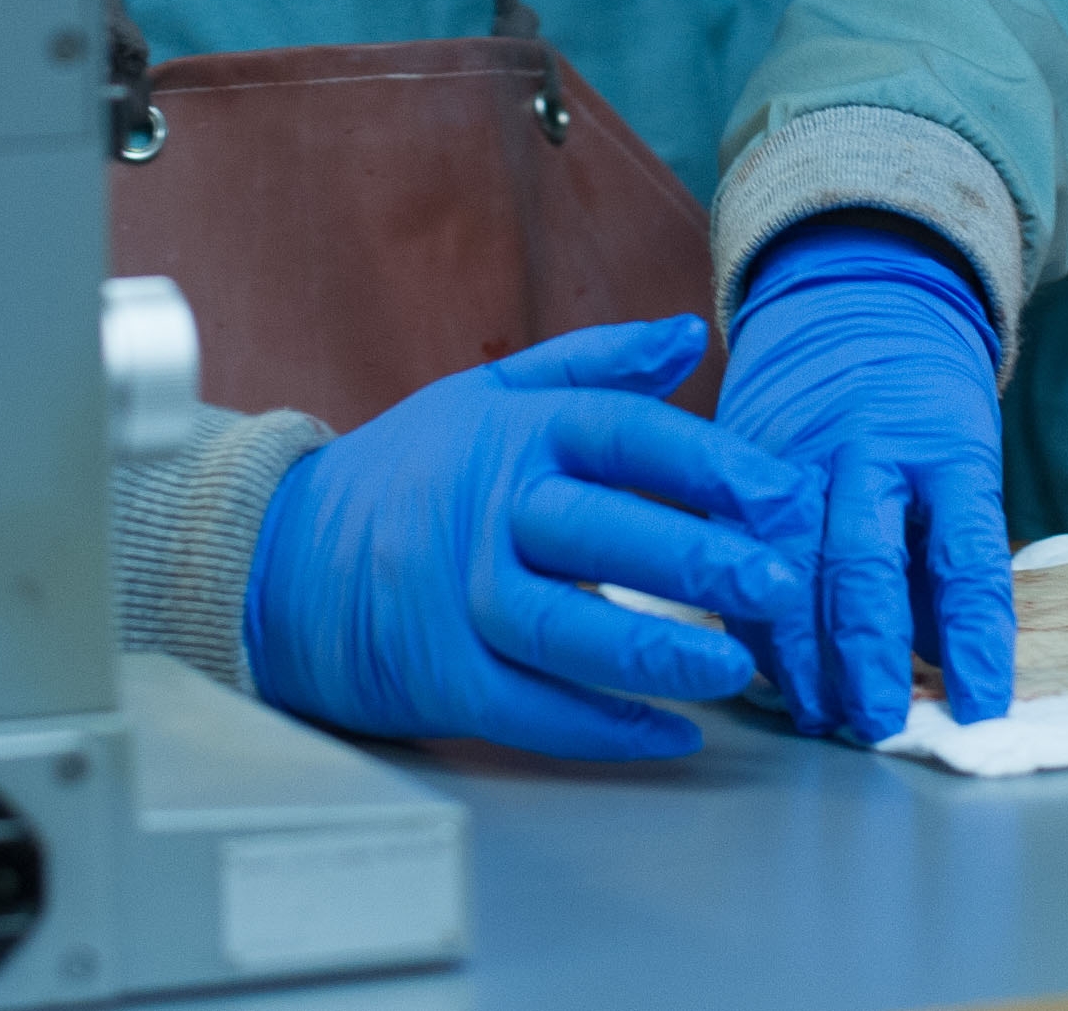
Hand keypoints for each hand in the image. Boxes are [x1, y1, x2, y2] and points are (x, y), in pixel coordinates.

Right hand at [244, 317, 819, 758]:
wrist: (280, 559)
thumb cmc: (410, 472)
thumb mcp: (490, 394)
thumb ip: (596, 365)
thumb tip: (692, 334)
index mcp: (512, 435)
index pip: (624, 435)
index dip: (712, 463)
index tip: (786, 493)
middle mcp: (486, 512)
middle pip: (606, 535)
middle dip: (702, 562)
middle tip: (783, 584)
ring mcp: (457, 599)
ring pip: (570, 632)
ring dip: (661, 655)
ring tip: (736, 665)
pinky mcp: (441, 676)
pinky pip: (533, 711)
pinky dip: (605, 729)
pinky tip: (674, 733)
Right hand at [717, 218, 1014, 741]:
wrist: (854, 294)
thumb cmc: (924, 406)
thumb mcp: (963, 462)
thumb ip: (947, 564)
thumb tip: (946, 673)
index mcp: (946, 449)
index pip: (967, 556)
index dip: (975, 638)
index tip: (982, 707)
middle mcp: (869, 449)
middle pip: (864, 563)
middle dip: (868, 654)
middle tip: (874, 725)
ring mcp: (797, 451)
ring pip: (788, 560)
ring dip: (798, 650)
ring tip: (815, 715)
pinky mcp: (741, 456)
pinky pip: (735, 544)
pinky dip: (747, 609)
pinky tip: (758, 665)